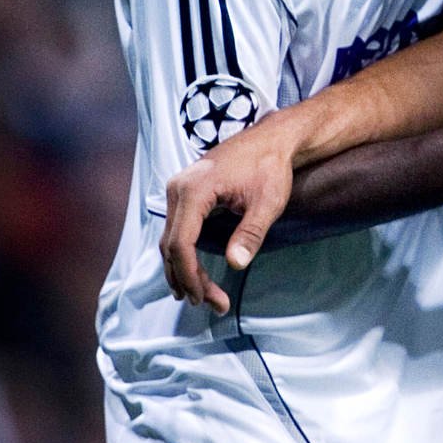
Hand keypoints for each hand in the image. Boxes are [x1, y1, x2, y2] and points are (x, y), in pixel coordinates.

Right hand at [160, 115, 297, 312]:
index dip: (190, 275)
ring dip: (184, 270)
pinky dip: (184, 253)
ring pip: (171, 240)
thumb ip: (251, 233)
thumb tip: (236, 263)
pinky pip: (176, 229)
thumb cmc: (271, 167)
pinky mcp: (184, 192)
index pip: (181, 243)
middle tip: (210, 304)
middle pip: (172, 245)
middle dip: (188, 279)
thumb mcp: (268, 202)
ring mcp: (178, 189)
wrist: (272, 139)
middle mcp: (178, 188)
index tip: (205, 298)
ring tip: (202, 296)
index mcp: (194, 189)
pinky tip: (194, 273)